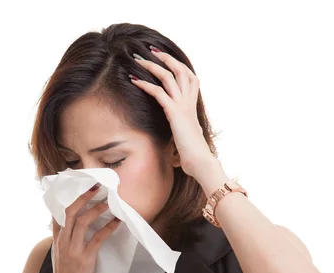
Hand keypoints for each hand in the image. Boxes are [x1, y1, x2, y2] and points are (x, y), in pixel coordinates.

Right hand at [48, 183, 121, 272]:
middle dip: (83, 197)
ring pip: (82, 222)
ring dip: (96, 209)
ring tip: (108, 201)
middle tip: (96, 187)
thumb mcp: (59, 255)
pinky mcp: (84, 259)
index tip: (80, 186)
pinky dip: (108, 228)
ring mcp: (73, 250)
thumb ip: (64, 240)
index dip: (69, 198)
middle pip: (70, 212)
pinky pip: (97, 239)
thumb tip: (73, 228)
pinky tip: (117, 222)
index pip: (59, 213)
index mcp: (57, 239)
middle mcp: (63, 241)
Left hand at [130, 46, 214, 177]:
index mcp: (192, 106)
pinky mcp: (174, 112)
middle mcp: (189, 102)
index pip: (190, 77)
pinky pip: (158, 92)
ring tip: (137, 59)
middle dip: (166, 58)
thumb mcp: (185, 138)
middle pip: (180, 70)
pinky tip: (134, 80)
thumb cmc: (192, 155)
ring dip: (152, 66)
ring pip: (168, 76)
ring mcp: (183, 106)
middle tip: (150, 50)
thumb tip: (175, 140)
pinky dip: (145, 84)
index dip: (178, 65)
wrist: (200, 161)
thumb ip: (179, 132)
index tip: (165, 59)